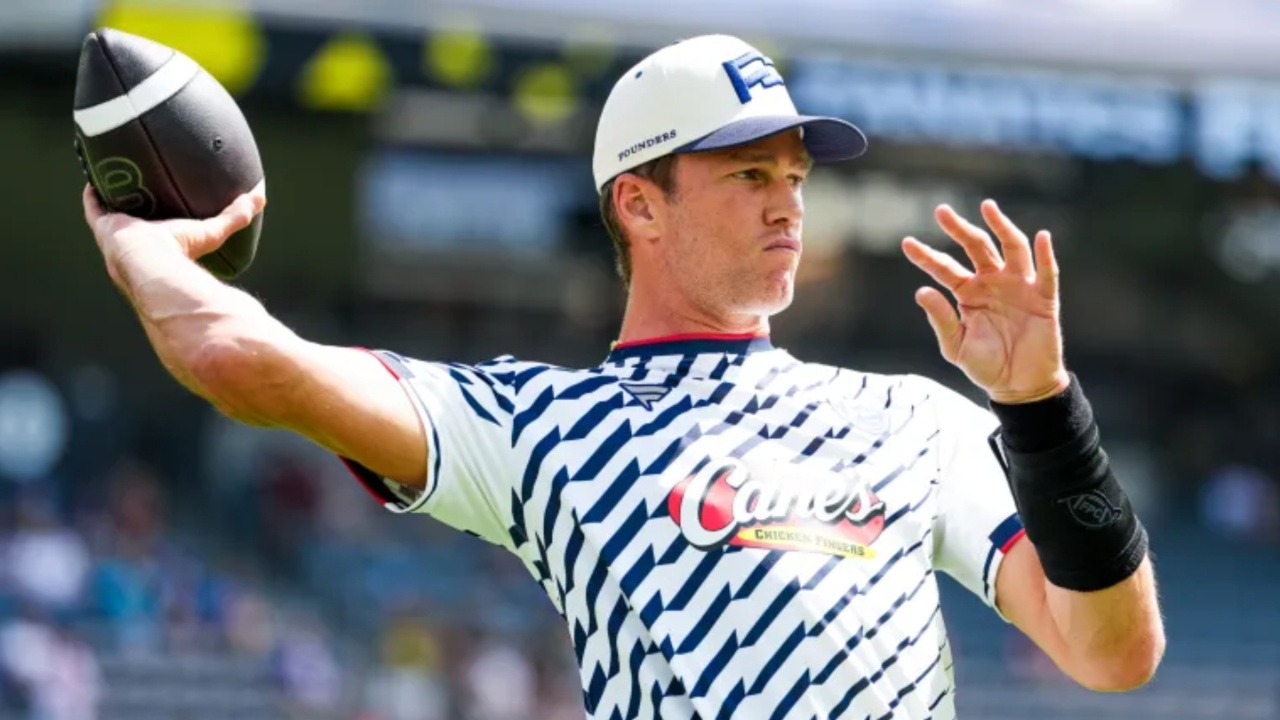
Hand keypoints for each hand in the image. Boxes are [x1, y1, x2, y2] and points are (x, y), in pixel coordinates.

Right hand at [82, 182, 265, 284]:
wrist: (151, 265)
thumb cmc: (181, 254)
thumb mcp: (212, 232)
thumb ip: (236, 216)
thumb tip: (261, 197)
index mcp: (159, 248)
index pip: (159, 233)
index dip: (160, 219)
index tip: (160, 205)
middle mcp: (136, 245)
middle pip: (134, 222)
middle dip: (135, 206)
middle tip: (137, 186)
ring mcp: (117, 236)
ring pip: (113, 213)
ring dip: (113, 196)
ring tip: (115, 177)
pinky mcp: (103, 227)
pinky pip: (94, 207)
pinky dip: (93, 193)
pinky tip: (94, 176)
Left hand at [902, 200, 1069, 404]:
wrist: (1019, 386)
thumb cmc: (986, 366)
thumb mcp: (956, 346)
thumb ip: (941, 319)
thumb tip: (921, 291)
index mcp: (968, 293)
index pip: (944, 268)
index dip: (926, 256)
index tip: (906, 243)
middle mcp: (992, 283)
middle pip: (976, 247)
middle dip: (959, 229)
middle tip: (941, 211)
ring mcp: (1018, 287)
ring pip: (1011, 248)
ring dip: (1001, 226)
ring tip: (987, 207)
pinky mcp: (1043, 298)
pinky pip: (1047, 273)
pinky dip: (1046, 254)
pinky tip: (1042, 237)